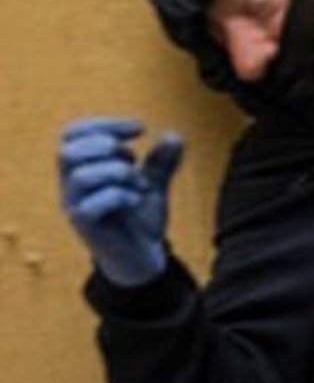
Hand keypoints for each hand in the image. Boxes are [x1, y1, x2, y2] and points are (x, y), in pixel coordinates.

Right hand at [59, 116, 183, 285]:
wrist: (143, 258)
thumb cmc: (140, 219)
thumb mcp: (154, 185)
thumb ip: (161, 162)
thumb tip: (174, 135)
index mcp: (81, 169)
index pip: (73, 133)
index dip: (104, 124)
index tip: (140, 128)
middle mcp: (71, 186)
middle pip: (68, 151)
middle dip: (106, 146)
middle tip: (134, 160)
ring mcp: (74, 206)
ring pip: (81, 175)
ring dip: (118, 172)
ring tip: (140, 183)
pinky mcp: (83, 226)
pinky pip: (91, 204)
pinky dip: (120, 195)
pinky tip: (137, 200)